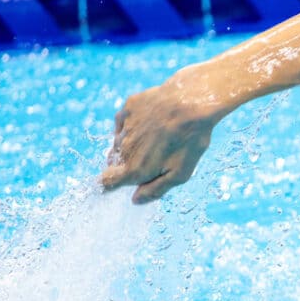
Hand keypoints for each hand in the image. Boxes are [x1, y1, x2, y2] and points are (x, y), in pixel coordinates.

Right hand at [101, 74, 220, 203]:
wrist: (193, 101)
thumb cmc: (190, 140)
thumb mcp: (181, 173)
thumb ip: (155, 190)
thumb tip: (135, 200)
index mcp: (134, 168)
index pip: (106, 183)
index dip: (108, 185)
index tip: (114, 184)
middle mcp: (123, 148)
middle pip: (115, 162)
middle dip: (128, 164)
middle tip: (153, 157)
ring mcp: (124, 126)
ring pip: (120, 141)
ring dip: (133, 144)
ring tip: (159, 137)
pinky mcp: (129, 107)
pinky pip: (126, 120)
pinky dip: (135, 124)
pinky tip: (154, 122)